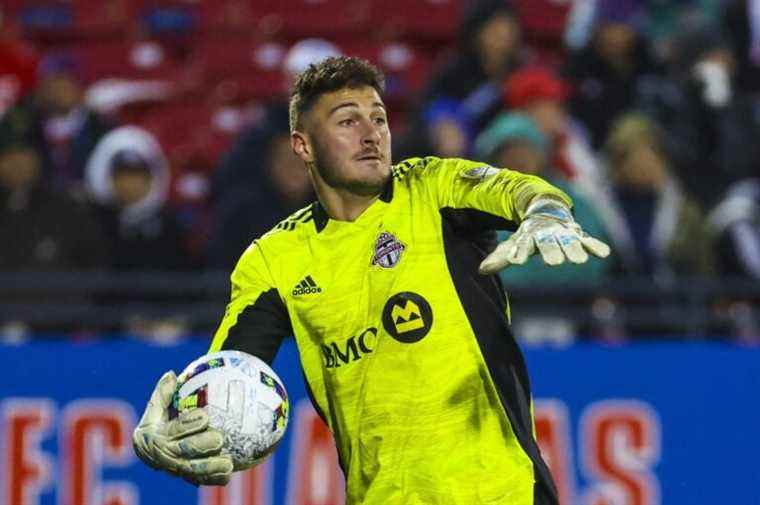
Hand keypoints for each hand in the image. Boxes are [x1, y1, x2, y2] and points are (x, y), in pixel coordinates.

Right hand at [132, 371, 232, 485]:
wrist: (152, 449)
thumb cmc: (159, 420)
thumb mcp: (156, 407)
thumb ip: (163, 393)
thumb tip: (171, 374)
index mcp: (151, 437)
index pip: (171, 430)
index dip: (187, 424)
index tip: (205, 416)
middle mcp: (161, 456)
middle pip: (182, 453)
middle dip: (200, 446)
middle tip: (219, 438)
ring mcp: (173, 469)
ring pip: (192, 470)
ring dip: (211, 468)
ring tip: (229, 463)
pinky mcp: (185, 478)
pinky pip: (200, 480)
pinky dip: (214, 479)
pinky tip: (229, 475)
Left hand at [479, 198, 609, 273]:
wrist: (545, 210)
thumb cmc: (528, 234)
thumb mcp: (513, 244)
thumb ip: (500, 257)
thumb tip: (481, 270)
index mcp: (529, 236)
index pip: (524, 244)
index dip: (521, 252)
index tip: (518, 260)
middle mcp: (547, 234)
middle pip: (548, 244)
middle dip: (551, 252)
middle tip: (554, 262)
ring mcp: (563, 234)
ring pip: (569, 242)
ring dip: (574, 250)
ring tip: (579, 260)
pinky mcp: (578, 235)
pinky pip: (587, 241)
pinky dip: (594, 246)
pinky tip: (604, 253)